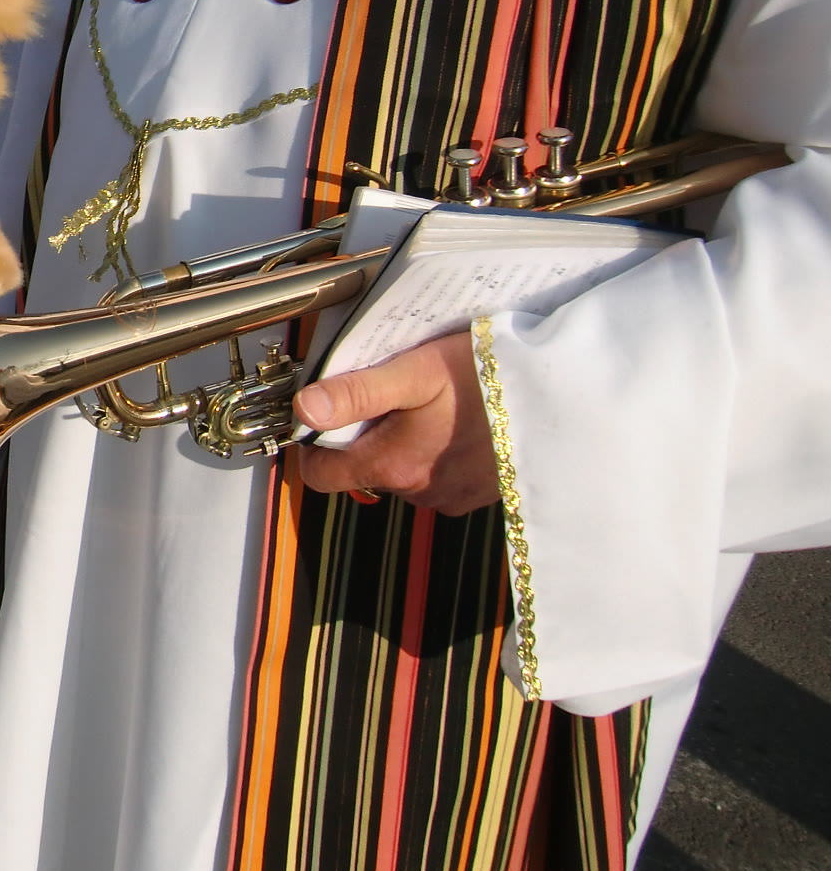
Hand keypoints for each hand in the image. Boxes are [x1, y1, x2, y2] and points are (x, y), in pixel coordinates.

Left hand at [290, 332, 499, 514]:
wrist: (566, 397)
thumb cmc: (488, 376)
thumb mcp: (414, 373)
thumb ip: (356, 394)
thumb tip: (303, 409)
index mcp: (394, 466)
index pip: (320, 475)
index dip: (313, 443)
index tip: (326, 411)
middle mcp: (419, 492)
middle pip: (362, 468)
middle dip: (366, 433)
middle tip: (392, 391)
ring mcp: (452, 497)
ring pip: (401, 472)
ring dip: (405, 442)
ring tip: (433, 401)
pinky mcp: (480, 496)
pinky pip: (438, 477)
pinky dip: (438, 451)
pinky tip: (460, 420)